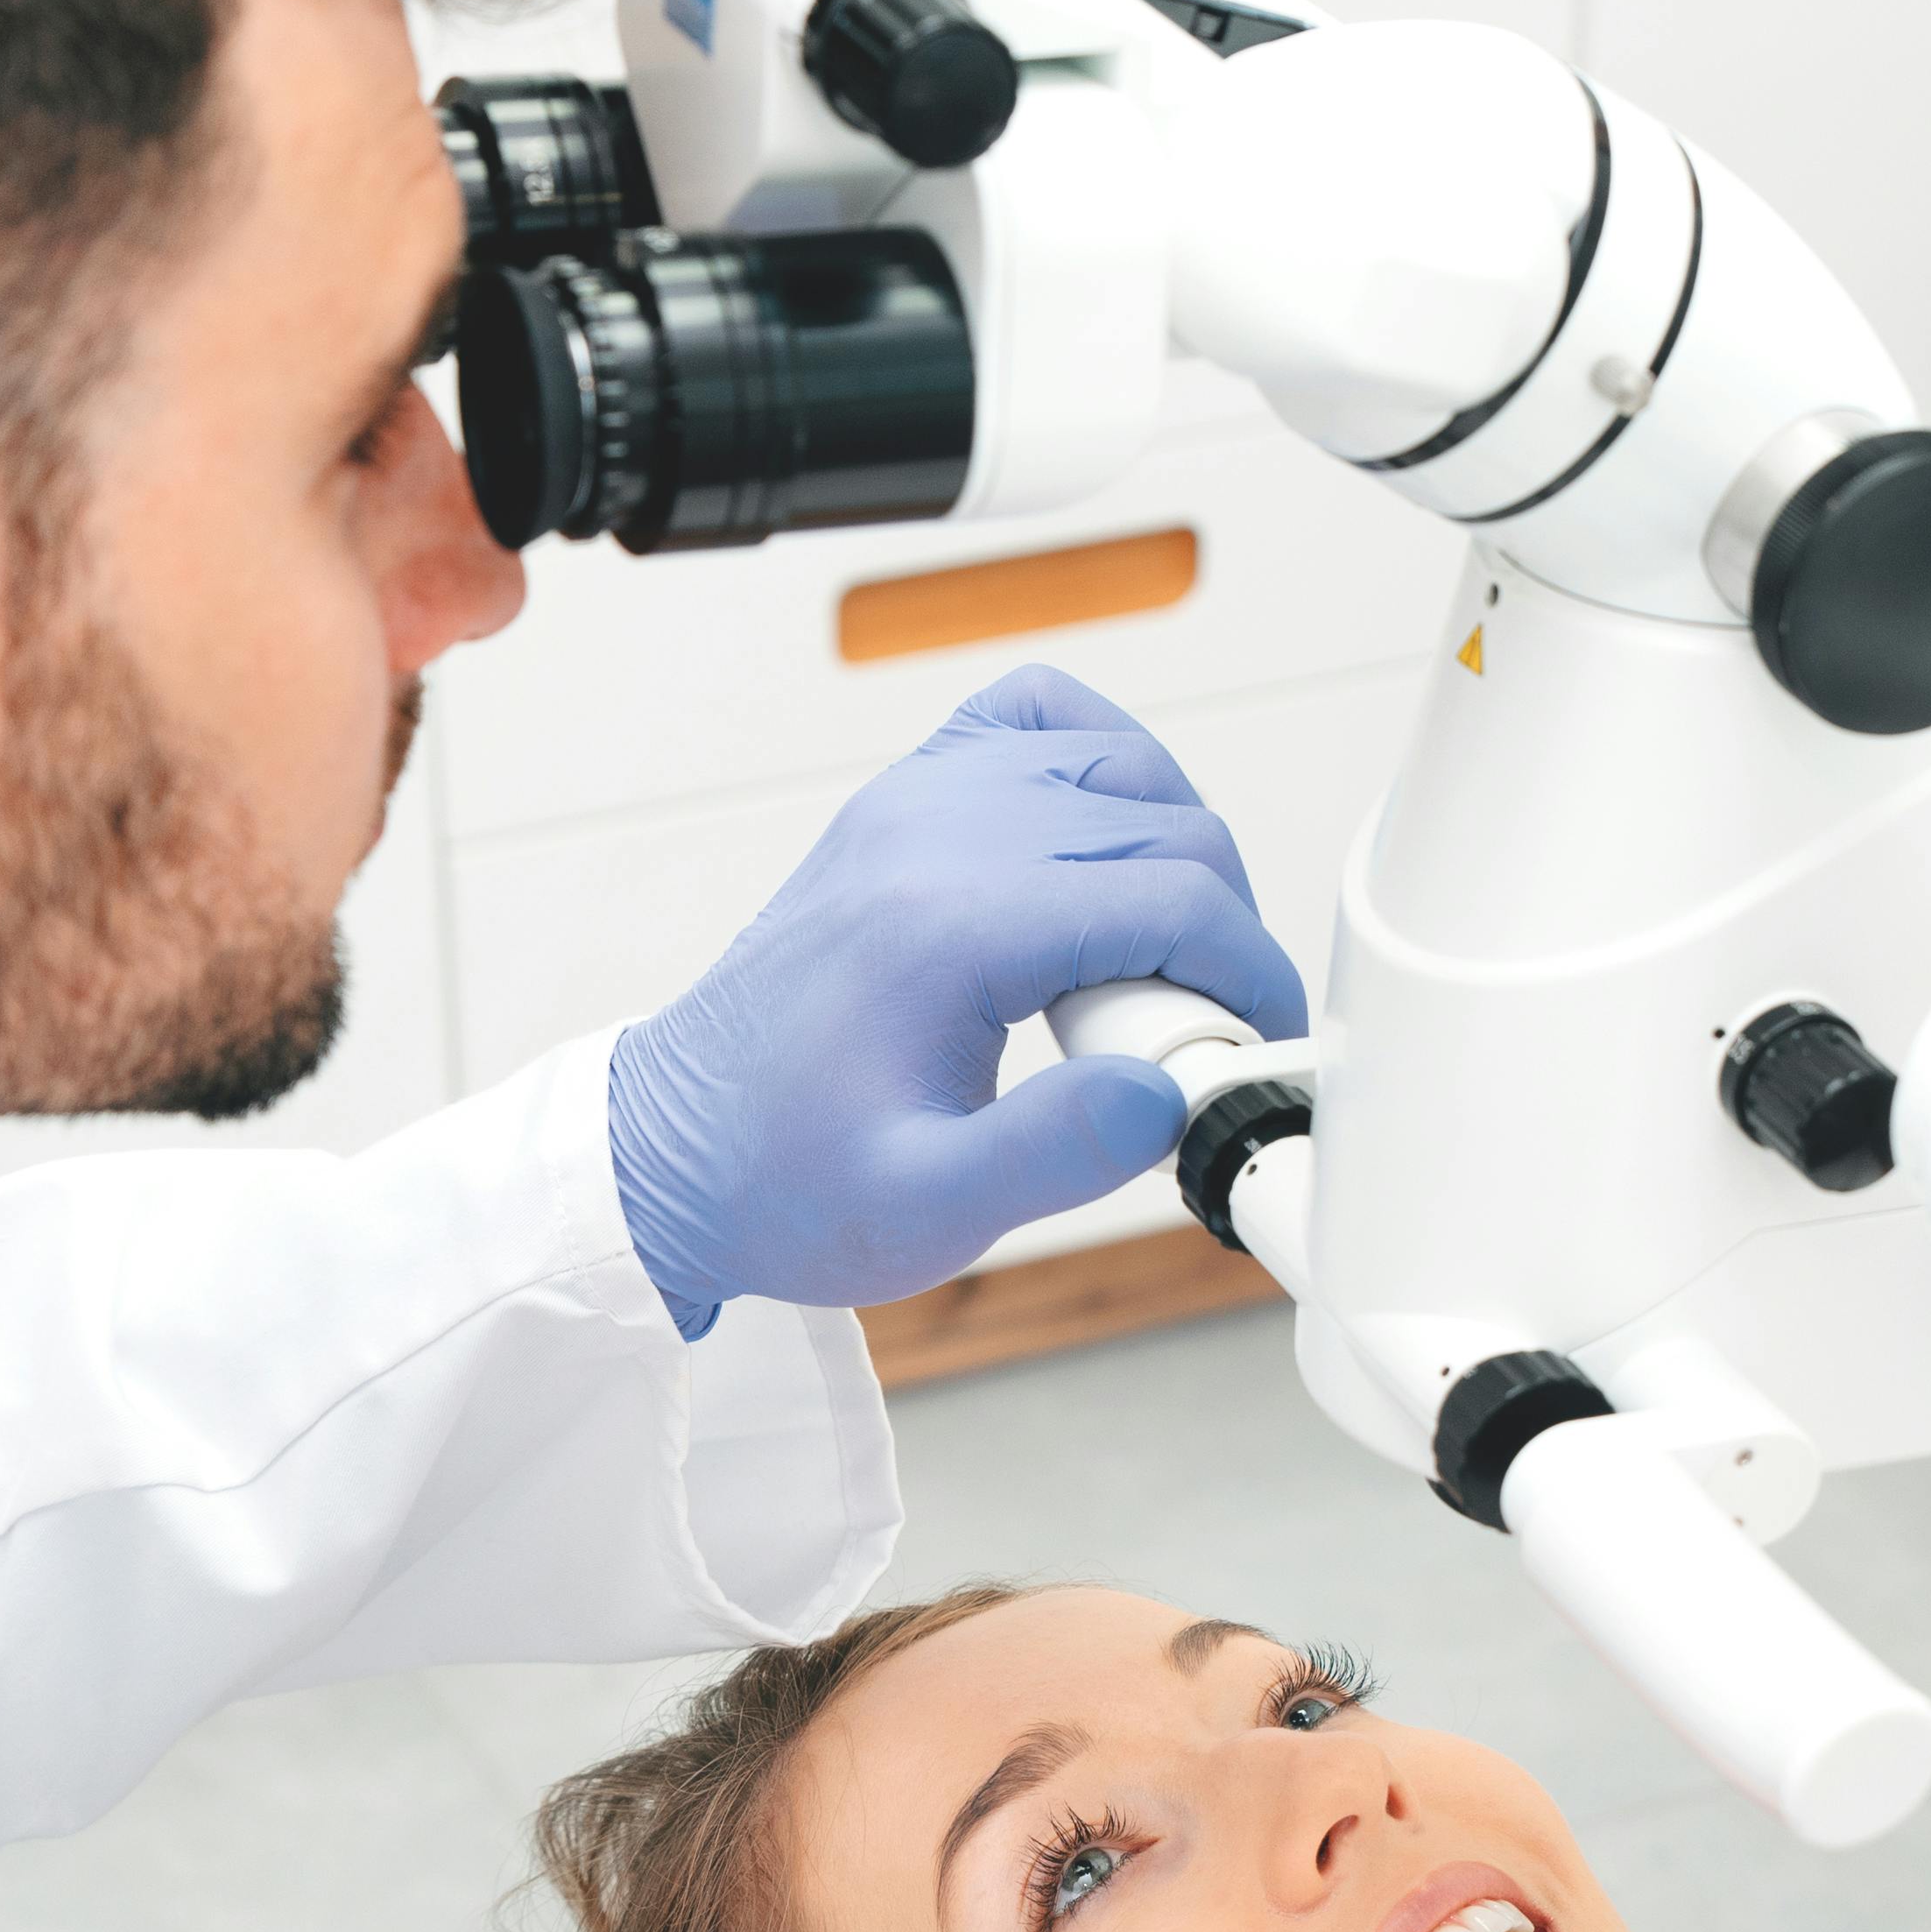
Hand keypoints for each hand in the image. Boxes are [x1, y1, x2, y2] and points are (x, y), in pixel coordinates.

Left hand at [606, 666, 1307, 1332]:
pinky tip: (1101, 855)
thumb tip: (1169, 1091)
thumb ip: (1060, 1154)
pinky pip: (1032, 720)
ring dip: (1174, 854)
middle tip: (1188, 1039)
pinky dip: (1096, 766)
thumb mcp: (927, 1211)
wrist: (674, 1152)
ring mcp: (915, 802)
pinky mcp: (902, 804)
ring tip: (1152, 970)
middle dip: (1220, 931)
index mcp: (950, 925)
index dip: (1251, 975)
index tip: (1257, 1047)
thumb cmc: (786, 1183)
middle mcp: (935, 834)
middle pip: (1165, 826)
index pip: (1175, 896)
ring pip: (1118, 763)